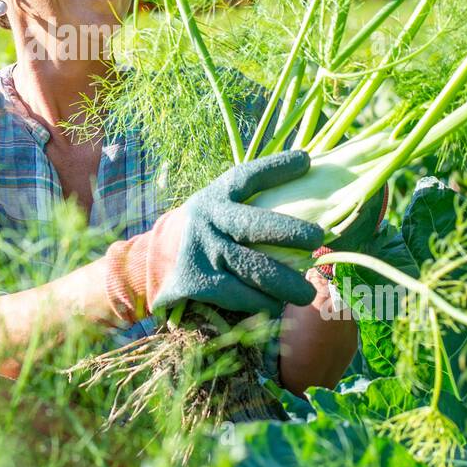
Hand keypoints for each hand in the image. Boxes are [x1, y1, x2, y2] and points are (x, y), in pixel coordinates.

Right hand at [103, 150, 324, 321]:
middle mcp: (207, 221)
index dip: (275, 168)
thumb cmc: (202, 234)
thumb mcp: (214, 209)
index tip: (305, 161)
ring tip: (305, 293)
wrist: (149, 263)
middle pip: (253, 225)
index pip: (246, 177)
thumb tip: (306, 189)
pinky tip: (274, 306)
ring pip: (253, 268)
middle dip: (290, 231)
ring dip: (284, 283)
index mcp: (215, 198)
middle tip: (318, 239)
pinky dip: (261, 303)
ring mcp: (202, 252)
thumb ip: (248, 204)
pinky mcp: (197, 282)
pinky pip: (238, 296)